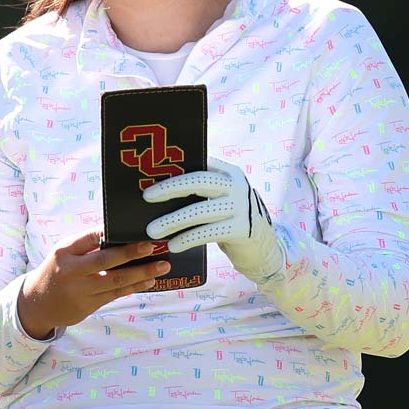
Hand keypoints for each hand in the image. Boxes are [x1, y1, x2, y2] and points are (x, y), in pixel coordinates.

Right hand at [16, 231, 170, 338]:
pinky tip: (149, 280)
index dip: (110, 233)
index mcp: (65, 252)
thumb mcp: (64, 252)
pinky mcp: (89, 305)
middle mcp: (72, 270)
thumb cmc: (58, 270)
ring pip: (115, 281)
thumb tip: (120, 234)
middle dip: (130, 253)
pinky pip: (116, 294)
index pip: (89, 238)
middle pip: (104, 260)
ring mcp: (81, 290)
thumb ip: (87, 244)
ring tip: (162, 265)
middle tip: (151, 247)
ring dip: (141, 273)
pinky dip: (134, 286)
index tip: (131, 228)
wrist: (38, 302)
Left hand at [143, 156, 283, 277]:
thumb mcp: (219, 198)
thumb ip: (199, 189)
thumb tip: (157, 188)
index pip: (199, 162)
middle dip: (169, 188)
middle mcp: (237, 185)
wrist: (263, 247)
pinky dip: (187, 238)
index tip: (149, 169)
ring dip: (172, 221)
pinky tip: (173, 245)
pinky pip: (208, 232)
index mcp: (228, 172)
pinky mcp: (243, 229)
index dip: (175, 165)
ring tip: (152, 230)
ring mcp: (242, 206)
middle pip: (198, 181)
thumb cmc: (229, 219)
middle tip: (146, 196)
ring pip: (200, 210)